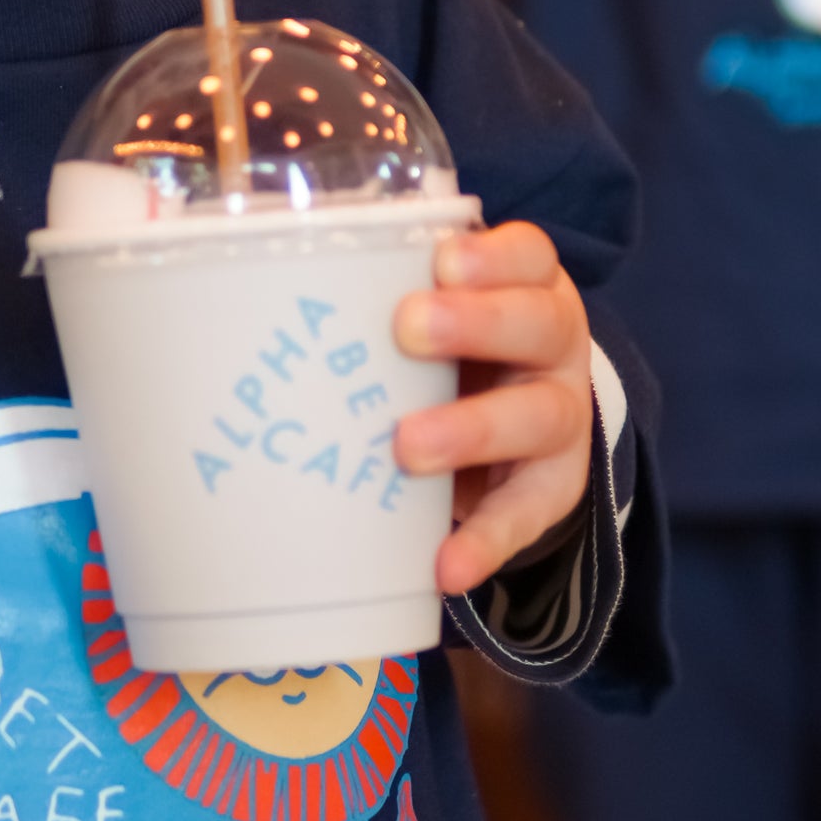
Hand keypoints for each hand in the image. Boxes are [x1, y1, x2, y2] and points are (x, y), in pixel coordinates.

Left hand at [391, 221, 592, 594]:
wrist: (520, 429)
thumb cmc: (450, 350)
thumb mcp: (434, 310)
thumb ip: (378, 295)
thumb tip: (259, 290)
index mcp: (526, 286)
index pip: (528, 255)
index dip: (491, 257)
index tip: (440, 263)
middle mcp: (554, 344)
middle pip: (537, 324)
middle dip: (476, 324)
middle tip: (406, 329)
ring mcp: (561, 416)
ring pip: (539, 416)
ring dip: (472, 430)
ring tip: (409, 448)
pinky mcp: (552, 488)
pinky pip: (524, 516)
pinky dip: (485, 542)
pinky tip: (446, 565)